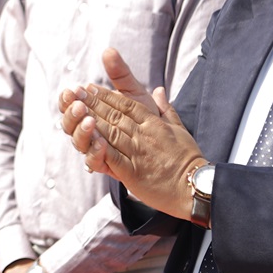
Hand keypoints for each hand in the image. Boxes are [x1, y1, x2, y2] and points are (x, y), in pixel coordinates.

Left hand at [62, 48, 205, 218]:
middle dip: (92, 102)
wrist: (197, 186)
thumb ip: (166, 109)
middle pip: (114, 115)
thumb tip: (159, 90)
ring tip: (75, 109)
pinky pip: (114, 157)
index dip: (106, 94)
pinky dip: (100, 148)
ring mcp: (138, 153)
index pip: (126, 104)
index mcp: (153, 123)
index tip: (90, 86)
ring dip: (91, 120)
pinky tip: (86, 139)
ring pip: (111, 132)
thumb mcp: (179, 128)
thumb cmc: (189, 159)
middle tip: (75, 91)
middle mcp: (144, 135)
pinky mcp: (134, 173)